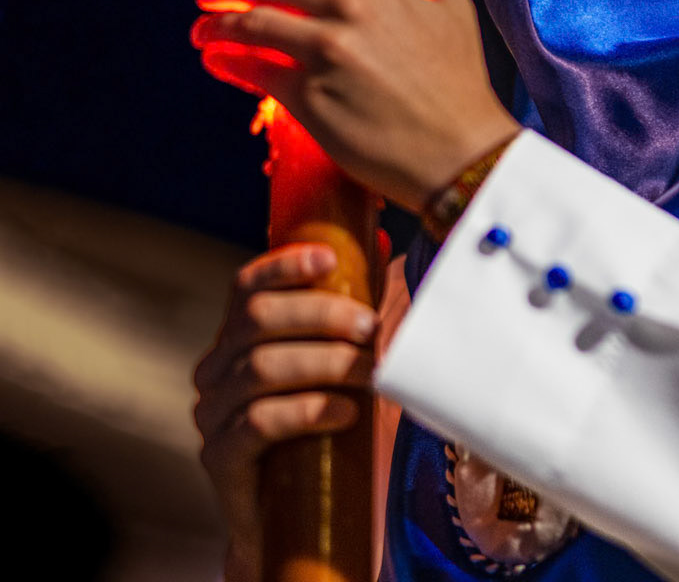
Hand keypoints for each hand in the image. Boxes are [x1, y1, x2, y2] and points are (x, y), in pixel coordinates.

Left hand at [192, 0, 516, 209]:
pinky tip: (217, 62)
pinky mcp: (310, 98)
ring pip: (248, 24)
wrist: (461, 150)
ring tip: (203, 32)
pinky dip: (226, 62)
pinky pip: (252, 70)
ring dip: (214, 25)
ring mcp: (326, 52)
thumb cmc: (458, 79)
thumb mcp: (450, 2)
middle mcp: (348, 8)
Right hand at [194, 241, 376, 581]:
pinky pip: (259, 422)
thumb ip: (352, 307)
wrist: (301, 519)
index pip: (246, 286)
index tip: (330, 259)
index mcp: (237, 336)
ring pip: (262, 368)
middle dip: (321, 315)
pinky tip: (345, 412)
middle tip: (372, 328)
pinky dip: (308, 410)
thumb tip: (380, 244)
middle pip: (258, 319)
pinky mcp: (220, 457)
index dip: (284, 265)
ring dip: (326, 363)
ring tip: (371, 372)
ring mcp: (212, 414)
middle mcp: (215, 368)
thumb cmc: (327, 426)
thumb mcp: (341, 360)